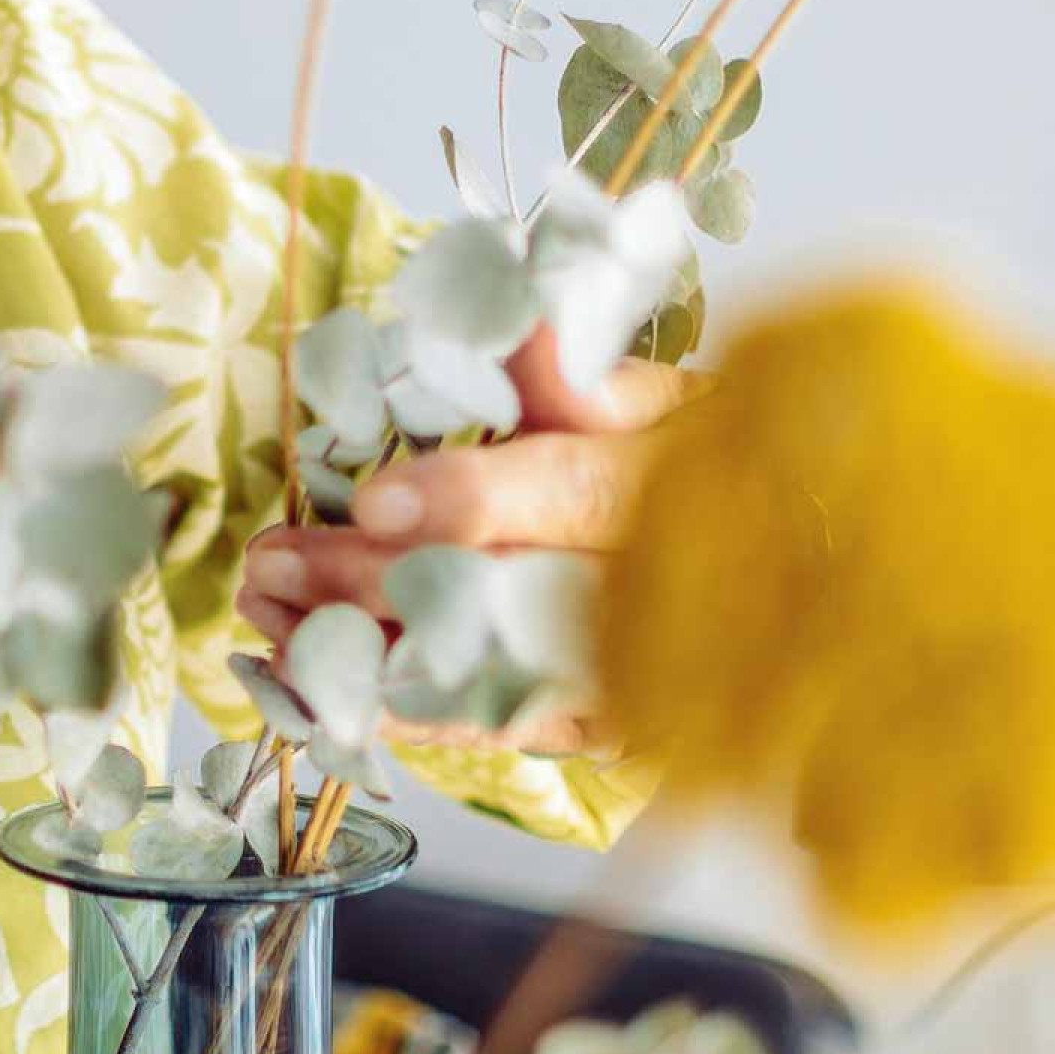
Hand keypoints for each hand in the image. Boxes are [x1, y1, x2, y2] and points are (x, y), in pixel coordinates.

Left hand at [234, 326, 688, 755]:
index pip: (575, 494)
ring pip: (488, 674)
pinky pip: (490, 727)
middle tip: (269, 563)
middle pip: (508, 594)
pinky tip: (311, 684)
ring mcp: (639, 679)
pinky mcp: (608, 732)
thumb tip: (524, 322)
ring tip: (266, 618)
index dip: (473, 499)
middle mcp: (668, 594)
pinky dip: (395, 709)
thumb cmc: (706, 468)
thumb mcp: (661, 404)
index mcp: (681, 482)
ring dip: (362, 650)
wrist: (788, 584)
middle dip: (375, 584)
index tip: (371, 498)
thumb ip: (580, 376)